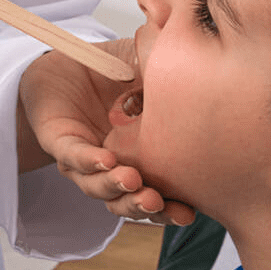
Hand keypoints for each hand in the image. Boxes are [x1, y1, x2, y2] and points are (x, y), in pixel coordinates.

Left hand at [18, 39, 193, 224]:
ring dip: (116, 186)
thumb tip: (211, 79)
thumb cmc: (118, 70)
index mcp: (141, 158)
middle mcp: (114, 165)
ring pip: (97, 185)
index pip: (158, 192)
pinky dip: (89, 160)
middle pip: (127, 199)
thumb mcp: (155, 73)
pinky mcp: (59, 141)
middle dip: (144, 206)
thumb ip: (176, 79)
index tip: (192, 212)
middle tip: (162, 205)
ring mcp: (84, 158)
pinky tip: (107, 160)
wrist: (70, 57)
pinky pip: (73, 155)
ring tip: (133, 181)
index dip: (173, 206)